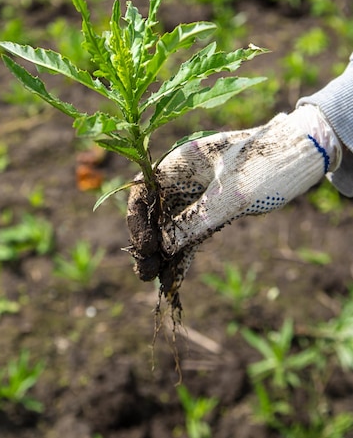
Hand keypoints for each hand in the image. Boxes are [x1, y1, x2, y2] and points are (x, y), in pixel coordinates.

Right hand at [127, 105, 340, 262]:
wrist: (300, 155)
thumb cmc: (266, 164)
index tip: (144, 247)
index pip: (144, 190)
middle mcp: (183, 177)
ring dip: (164, 253)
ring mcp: (197, 194)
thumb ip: (196, 221)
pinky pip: (192, 232)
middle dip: (148, 242)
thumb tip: (163, 247)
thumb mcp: (231, 196)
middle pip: (154, 211)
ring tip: (157, 282)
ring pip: (171, 226)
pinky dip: (184, 252)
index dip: (138, 219)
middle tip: (146, 273)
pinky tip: (175, 277)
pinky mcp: (213, 209)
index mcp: (180, 162)